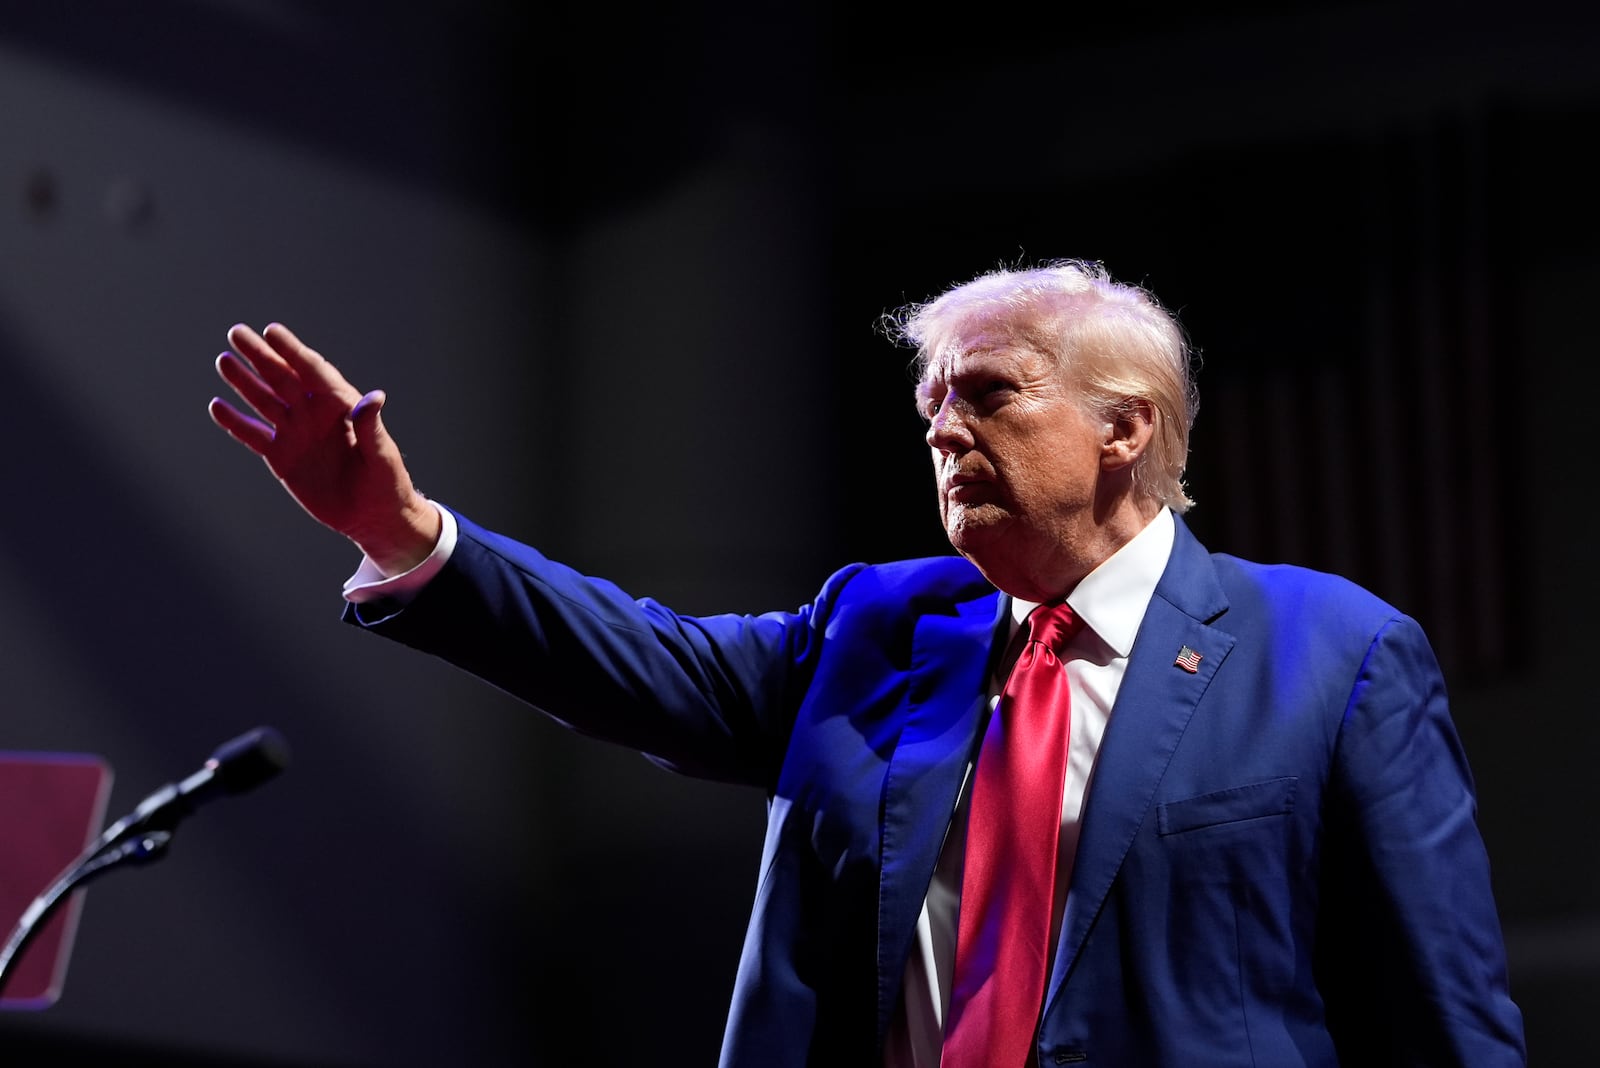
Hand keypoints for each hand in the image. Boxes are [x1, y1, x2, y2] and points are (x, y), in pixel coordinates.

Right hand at [208, 322, 440, 574]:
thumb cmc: (385, 482)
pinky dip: (235, 422)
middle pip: (282, 378)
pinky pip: (254, 435)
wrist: (372, 515)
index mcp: (340, 406)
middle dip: (260, 356)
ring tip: (224, 361)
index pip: (313, 371)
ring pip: (264, 401)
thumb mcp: (381, 454)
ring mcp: (295, 434)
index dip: (292, 350)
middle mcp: (314, 414)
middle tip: (237, 333)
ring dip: (244, 382)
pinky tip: (217, 406)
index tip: (272, 331)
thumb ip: (371, 427)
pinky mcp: (282, 457)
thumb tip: (374, 398)